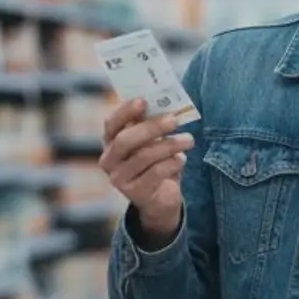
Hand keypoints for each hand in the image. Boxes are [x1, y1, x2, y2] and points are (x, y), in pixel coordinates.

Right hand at [100, 99, 192, 245]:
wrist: (160, 198)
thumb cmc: (156, 161)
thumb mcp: (152, 141)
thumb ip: (152, 124)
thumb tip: (166, 103)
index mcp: (110, 142)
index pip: (111, 123)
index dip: (125, 111)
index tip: (143, 100)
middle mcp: (109, 160)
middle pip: (125, 140)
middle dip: (151, 127)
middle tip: (174, 119)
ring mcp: (119, 179)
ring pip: (143, 157)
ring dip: (168, 145)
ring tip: (189, 139)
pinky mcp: (135, 194)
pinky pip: (154, 174)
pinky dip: (171, 163)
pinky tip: (182, 158)